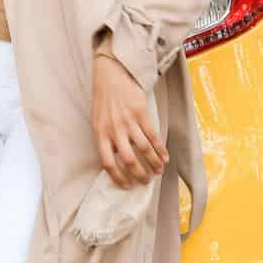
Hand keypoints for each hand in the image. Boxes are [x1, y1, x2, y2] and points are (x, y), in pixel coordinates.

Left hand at [92, 52, 168, 188]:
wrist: (111, 75)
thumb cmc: (103, 100)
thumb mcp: (97, 121)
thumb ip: (105, 139)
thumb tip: (115, 160)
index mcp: (100, 133)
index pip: (108, 163)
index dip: (118, 177)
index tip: (126, 186)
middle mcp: (114, 130)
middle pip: (129, 160)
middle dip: (139, 174)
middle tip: (146, 181)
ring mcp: (128, 121)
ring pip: (144, 149)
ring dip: (153, 163)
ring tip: (158, 171)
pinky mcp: (141, 113)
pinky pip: (153, 136)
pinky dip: (160, 150)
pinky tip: (165, 158)